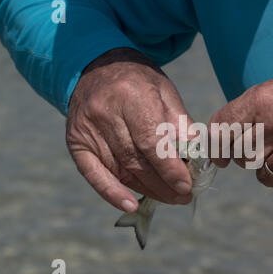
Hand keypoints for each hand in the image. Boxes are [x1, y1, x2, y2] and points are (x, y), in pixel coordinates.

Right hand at [66, 48, 192, 211]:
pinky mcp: (76, 142)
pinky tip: (130, 205)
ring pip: (120, 170)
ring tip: (170, 198)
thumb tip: (196, 157)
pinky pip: (93, 174)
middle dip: (163, 183)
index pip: (150, 141)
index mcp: (130, 95)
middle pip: (136, 160)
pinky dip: (112, 192)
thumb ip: (181, 123)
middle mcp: (104, 112)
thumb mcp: (165, 92)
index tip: (187, 185)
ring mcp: (87, 129)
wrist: (98, 68)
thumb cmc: (139, 82)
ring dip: (148, 190)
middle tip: (184, 196)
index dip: (169, 168)